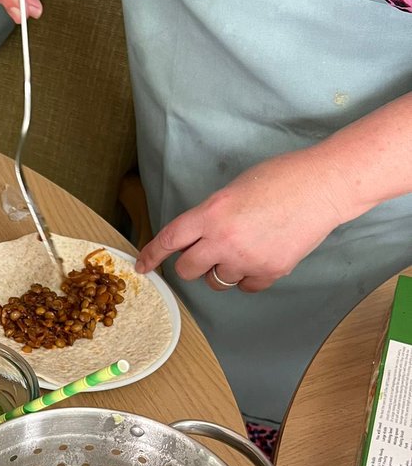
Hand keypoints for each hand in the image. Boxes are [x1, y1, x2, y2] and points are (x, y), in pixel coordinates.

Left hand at [134, 148, 348, 291]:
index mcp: (211, 213)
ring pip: (216, 282)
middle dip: (192, 264)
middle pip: (188, 269)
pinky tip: (259, 258)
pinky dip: (247, 278)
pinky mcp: (269, 271)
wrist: (322, 186)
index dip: (152, 255)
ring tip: (241, 250)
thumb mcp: (233, 189)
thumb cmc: (280, 178)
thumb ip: (211, 214)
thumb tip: (199, 235)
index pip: (169, 239)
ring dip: (221, 271)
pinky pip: (245, 287)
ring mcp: (246, 259)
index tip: (143, 266)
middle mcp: (223, 240)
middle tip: (205, 254)